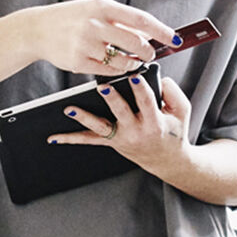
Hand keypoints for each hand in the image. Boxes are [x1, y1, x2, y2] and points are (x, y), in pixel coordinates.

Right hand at [25, 0, 178, 76]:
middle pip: (135, 43)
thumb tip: (148, 34)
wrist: (37, 29)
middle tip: (150, 54)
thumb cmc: (73, 18)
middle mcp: (95, 24)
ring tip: (133, 61)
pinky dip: (118, 71)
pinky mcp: (78, 62)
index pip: (141, 20)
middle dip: (148, 51)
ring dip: (133, 64)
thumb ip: (121, 20)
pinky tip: (118, 67)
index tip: (175, 39)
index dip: (161, 31)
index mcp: (103, 7)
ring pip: (123, 60)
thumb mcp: (96, 9)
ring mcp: (86, 44)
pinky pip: (108, 71)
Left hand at [48, 76, 189, 173]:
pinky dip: (71, 138)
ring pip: (100, 127)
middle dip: (112, 99)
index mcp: (154, 123)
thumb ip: (173, 92)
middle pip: (121, 112)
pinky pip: (90, 140)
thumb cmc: (175, 131)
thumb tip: (158, 77)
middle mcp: (136, 131)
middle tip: (103, 87)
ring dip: (84, 118)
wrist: (167, 160)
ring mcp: (121, 138)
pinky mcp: (111, 142)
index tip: (134, 76)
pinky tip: (53, 137)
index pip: (147, 102)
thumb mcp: (183, 111)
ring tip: (70, 109)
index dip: (140, 89)